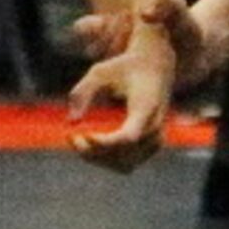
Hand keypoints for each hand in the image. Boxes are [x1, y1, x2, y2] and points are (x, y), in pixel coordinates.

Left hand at [66, 0, 189, 173]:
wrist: (156, 63)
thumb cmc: (125, 65)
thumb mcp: (100, 71)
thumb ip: (83, 92)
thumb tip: (72, 121)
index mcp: (147, 106)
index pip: (128, 137)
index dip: (103, 143)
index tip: (81, 135)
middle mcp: (155, 125)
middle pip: (124, 154)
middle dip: (94, 151)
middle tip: (71, 137)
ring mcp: (156, 137)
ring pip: (126, 165)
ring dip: (100, 159)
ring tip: (79, 141)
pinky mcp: (153, 144)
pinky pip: (129, 164)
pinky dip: (108, 160)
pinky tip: (92, 145)